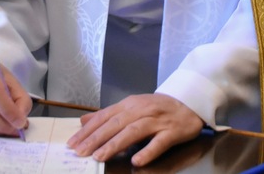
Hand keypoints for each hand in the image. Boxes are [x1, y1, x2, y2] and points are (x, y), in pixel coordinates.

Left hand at [66, 93, 203, 165]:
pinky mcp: (172, 132)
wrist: (190, 102)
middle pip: (116, 124)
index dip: (88, 130)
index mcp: (130, 104)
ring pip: (133, 132)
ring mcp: (157, 121)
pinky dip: (148, 151)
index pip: (105, 117)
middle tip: (81, 152)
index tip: (73, 143)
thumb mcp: (131, 106)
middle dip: (97, 138)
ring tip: (100, 157)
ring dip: (115, 144)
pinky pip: (159, 142)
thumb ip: (108, 115)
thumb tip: (83, 121)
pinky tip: (137, 160)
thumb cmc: (158, 108)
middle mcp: (141, 110)